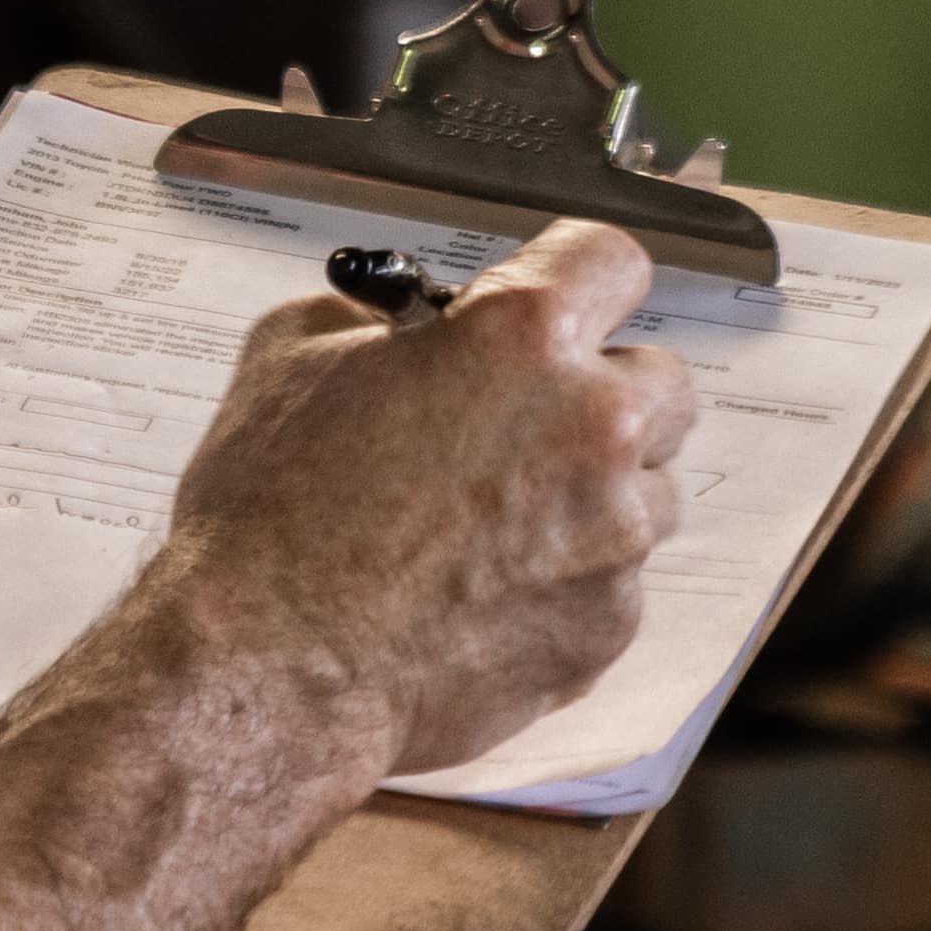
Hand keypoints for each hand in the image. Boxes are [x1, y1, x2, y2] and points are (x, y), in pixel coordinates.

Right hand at [130, 223, 703, 787]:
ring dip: (596, 500)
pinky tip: (482, 601)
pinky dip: (565, 589)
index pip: (612, 261)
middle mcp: (593, 425)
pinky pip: (613, 590)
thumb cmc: (269, 515)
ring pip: (650, 496)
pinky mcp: (606, 627)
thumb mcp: (291, 354)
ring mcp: (612, 536)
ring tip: (497, 530)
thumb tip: (404, 333)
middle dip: (604, 398)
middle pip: (663, 385)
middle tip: (528, 428)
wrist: (268, 668)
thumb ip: (374, 322)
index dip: (579, 280)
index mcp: (521, 335)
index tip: (562, 301)